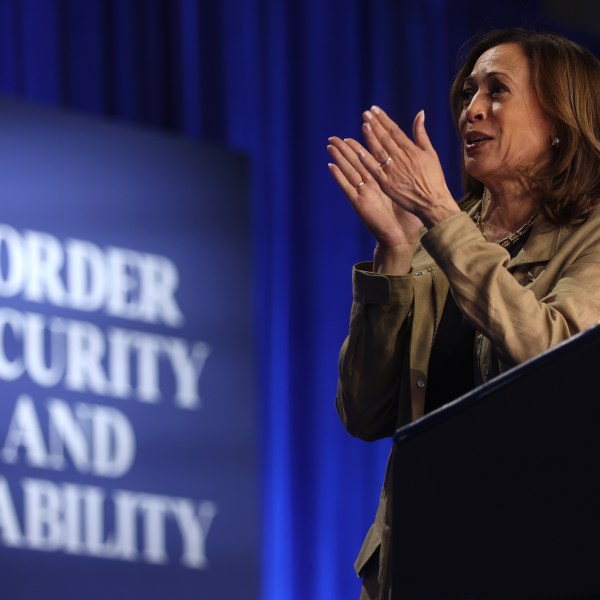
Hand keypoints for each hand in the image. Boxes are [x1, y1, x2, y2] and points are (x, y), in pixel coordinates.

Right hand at [327, 136, 423, 251]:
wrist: (402, 238)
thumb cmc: (408, 219)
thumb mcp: (412, 192)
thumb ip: (412, 173)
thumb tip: (420, 159)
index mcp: (383, 181)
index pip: (373, 158)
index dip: (366, 142)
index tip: (361, 127)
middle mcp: (371, 186)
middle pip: (356, 163)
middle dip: (346, 149)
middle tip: (336, 136)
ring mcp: (364, 194)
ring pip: (349, 172)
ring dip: (339, 159)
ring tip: (331, 146)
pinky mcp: (359, 203)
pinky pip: (347, 188)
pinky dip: (339, 177)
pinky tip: (330, 166)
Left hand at [360, 106, 458, 227]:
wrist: (433, 202)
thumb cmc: (434, 178)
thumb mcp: (430, 153)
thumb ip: (421, 133)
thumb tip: (420, 113)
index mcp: (412, 150)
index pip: (394, 131)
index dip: (383, 119)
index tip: (374, 109)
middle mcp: (402, 159)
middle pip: (385, 139)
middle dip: (375, 125)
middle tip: (365, 113)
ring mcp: (394, 172)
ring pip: (379, 152)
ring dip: (370, 138)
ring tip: (363, 125)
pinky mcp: (388, 185)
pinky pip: (375, 171)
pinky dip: (368, 161)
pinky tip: (359, 151)